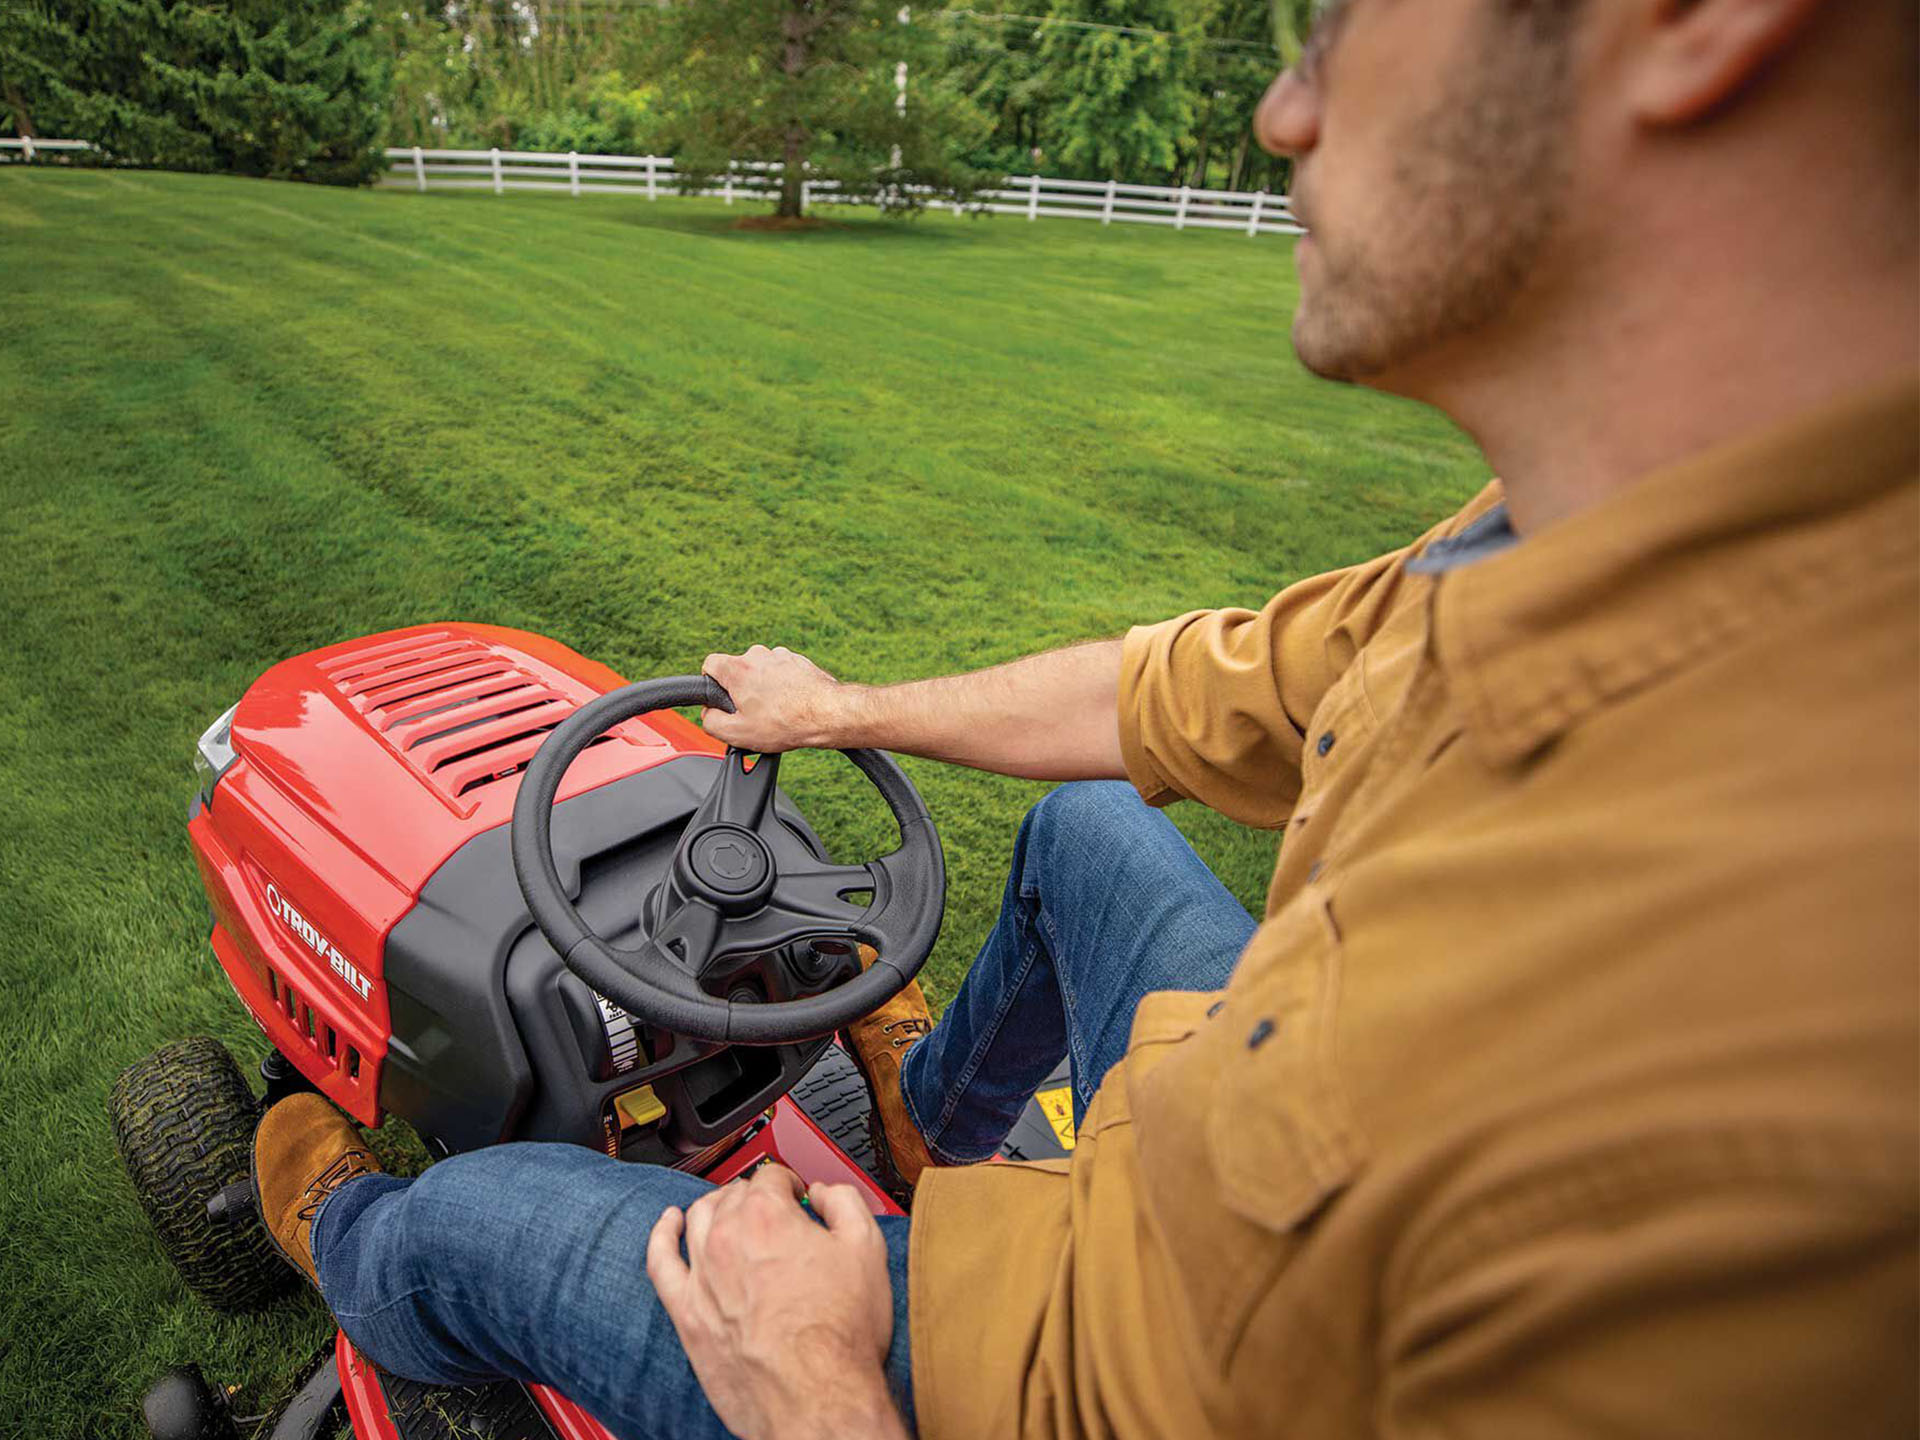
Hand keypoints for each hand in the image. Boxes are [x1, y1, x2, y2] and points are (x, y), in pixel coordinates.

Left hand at [646, 1164, 906, 1439]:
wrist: (815, 1398)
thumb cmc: (839, 1334)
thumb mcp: (866, 1250)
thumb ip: (845, 1204)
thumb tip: (826, 1194)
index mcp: (768, 1216)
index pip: (771, 1176)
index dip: (790, 1182)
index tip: (798, 1196)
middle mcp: (727, 1239)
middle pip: (733, 1195)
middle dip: (757, 1196)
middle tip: (775, 1211)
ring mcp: (701, 1275)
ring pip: (698, 1219)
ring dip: (717, 1206)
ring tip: (731, 1212)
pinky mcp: (686, 1313)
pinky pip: (660, 1261)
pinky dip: (662, 1235)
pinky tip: (669, 1225)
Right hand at [701, 645, 848, 752]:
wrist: (828, 714)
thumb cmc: (785, 723)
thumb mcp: (736, 733)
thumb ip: (710, 722)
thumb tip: (708, 713)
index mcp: (738, 668)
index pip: (710, 664)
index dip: (711, 683)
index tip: (722, 699)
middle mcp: (759, 655)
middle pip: (738, 669)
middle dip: (741, 689)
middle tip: (754, 713)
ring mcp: (781, 656)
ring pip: (762, 671)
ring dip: (764, 688)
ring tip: (776, 711)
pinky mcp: (799, 661)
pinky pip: (782, 672)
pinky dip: (784, 686)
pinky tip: (791, 705)